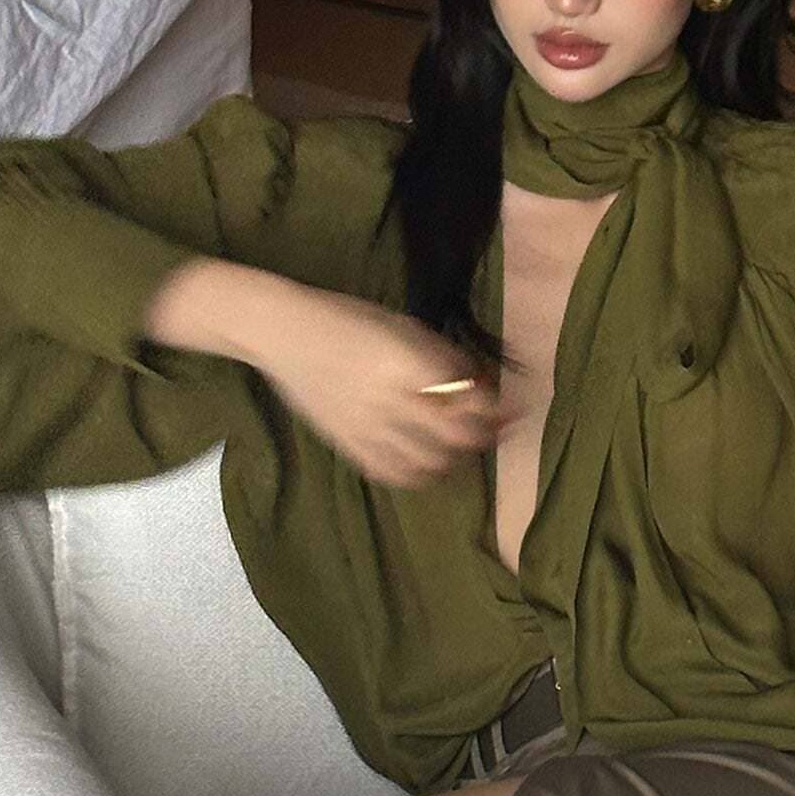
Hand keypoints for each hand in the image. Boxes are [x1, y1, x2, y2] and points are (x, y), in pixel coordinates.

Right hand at [258, 286, 512, 488]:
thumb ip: (443, 359)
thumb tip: (480, 386)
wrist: (285, 334)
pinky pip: (392, 473)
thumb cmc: (348, 320)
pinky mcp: (349, 445)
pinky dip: (418, 475)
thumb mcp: (404, 327)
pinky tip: (428, 466)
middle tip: (493, 431)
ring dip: (455, 461)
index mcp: (408, 364)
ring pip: (427, 463)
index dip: (495, 409)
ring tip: (464, 451)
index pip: (468, 401)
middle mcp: (391, 400)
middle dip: (482, 437)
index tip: (509, 407)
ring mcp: (368, 428)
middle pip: (454, 437)